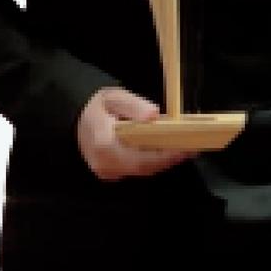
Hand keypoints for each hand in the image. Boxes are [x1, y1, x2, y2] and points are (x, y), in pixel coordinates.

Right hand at [75, 86, 196, 180]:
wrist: (78, 118)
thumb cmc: (98, 107)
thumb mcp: (114, 97)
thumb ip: (134, 106)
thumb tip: (153, 115)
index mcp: (105, 146)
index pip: (141, 158)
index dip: (166, 156)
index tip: (187, 148)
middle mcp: (106, 165)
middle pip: (146, 167)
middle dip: (170, 158)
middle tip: (192, 147)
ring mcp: (108, 172)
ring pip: (143, 170)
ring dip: (164, 160)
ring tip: (184, 147)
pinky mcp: (111, 173)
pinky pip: (138, 169)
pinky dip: (153, 160)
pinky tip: (167, 149)